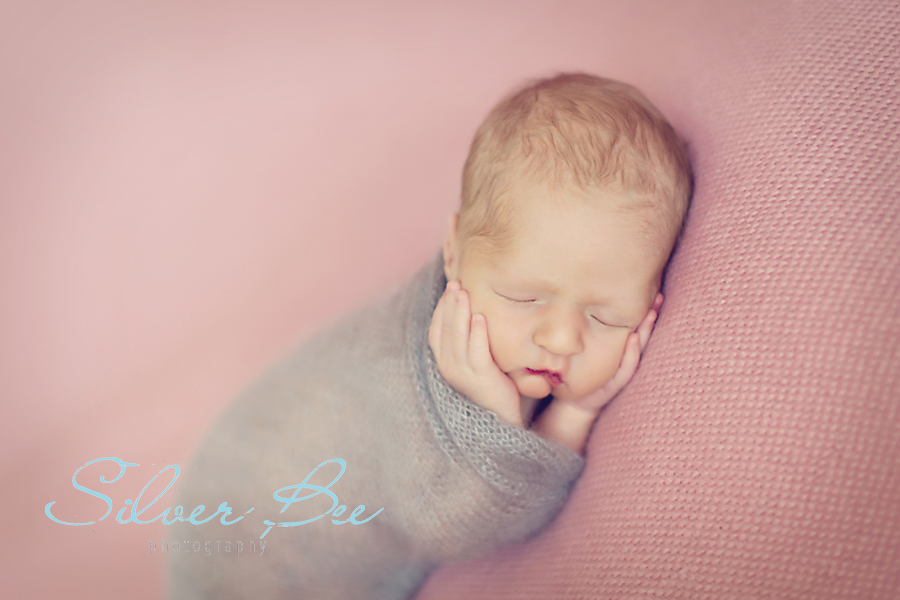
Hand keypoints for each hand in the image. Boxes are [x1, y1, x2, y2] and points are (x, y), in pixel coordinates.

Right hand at [428, 280, 522, 425]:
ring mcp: (463, 374)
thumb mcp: (474, 358)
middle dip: (450, 305)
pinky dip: (477, 334)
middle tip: (456, 283)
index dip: (442, 308)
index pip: (437, 329)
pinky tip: (479, 318)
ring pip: (458, 338)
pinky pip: (476, 353)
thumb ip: (469, 338)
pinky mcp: (481, 379)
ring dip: (460, 313)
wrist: (501, 416)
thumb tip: (471, 308)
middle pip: (446, 330)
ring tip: (464, 293)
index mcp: (444, 361)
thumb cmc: (491, 382)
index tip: (450, 288)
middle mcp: (448, 367)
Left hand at [567, 292, 663, 413]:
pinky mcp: (615, 384)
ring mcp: (622, 372)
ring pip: (638, 350)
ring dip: (645, 332)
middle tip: (658, 298)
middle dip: (650, 317)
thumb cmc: (584, 371)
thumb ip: (592, 330)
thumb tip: (587, 297)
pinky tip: (635, 339)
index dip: (646, 311)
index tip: (655, 292)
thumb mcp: (588, 347)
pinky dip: (631, 354)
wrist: (576, 401)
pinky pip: (626, 368)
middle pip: (642, 335)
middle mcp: (626, 358)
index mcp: (622, 348)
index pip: (636, 327)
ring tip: (651, 314)